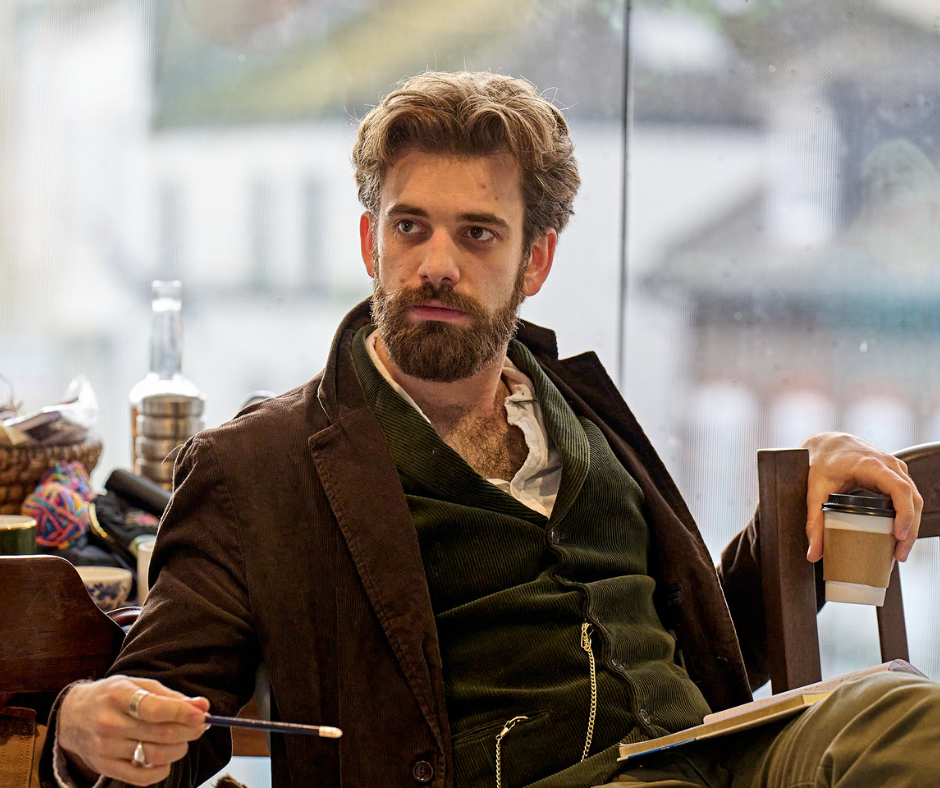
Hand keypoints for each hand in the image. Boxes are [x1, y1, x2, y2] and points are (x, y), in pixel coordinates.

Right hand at [58, 676, 209, 786]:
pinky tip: (165, 757)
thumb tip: (202, 706)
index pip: (155, 709)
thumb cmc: (112, 696)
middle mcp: (110, 723)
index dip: (183, 713)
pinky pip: (143, 777)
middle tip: (200, 726)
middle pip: (161, 735)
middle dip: (189, 731)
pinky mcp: (106, 768)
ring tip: (183, 739)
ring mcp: (106, 748)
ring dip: (180, 749)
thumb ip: (171, 696)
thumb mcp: (139, 685)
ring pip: (156, 755)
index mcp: (118, 696)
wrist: (73, 716)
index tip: (202, 714)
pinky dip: (162, 769)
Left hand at [803, 432, 922, 563]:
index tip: (898, 535)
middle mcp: (889, 465)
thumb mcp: (814, 490)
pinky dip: (906, 517)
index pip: (899, 489)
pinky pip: (908, 497)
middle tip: (898, 555)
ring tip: (898, 552)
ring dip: (910, 526)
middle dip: (910, 529)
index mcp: (872, 465)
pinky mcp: (894, 476)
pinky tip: (897, 536)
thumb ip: (814, 521)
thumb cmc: (823, 460)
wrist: (828, 444)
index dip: (905, 513)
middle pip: (912, 498)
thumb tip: (813, 553)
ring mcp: (894, 470)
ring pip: (914, 499)